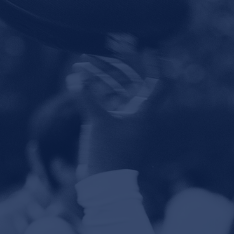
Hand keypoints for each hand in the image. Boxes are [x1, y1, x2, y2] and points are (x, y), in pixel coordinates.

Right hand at [67, 39, 161, 175]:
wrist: (105, 188)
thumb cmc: (108, 156)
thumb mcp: (97, 123)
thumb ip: (86, 97)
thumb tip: (75, 76)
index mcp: (144, 112)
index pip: (157, 81)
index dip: (153, 62)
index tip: (143, 46)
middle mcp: (138, 114)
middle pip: (131, 80)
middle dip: (114, 63)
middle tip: (101, 46)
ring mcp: (124, 122)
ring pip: (116, 91)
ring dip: (100, 77)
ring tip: (80, 64)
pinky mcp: (112, 130)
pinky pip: (105, 104)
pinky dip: (93, 93)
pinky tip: (76, 83)